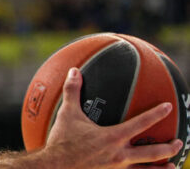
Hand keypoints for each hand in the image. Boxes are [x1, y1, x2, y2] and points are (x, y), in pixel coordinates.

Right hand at [45, 68, 183, 168]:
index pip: (141, 123)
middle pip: (152, 153)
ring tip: (172, 166)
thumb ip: (72, 91)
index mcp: (113, 137)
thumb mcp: (67, 114)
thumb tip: (74, 71)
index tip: (168, 107)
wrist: (54, 167)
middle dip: (169, 148)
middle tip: (178, 142)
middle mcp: (119, 155)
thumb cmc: (62, 141)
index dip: (156, 114)